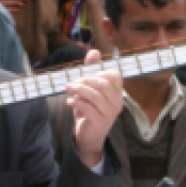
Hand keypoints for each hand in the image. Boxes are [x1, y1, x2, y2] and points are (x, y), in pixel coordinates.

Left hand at [66, 50, 123, 167]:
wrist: (89, 135)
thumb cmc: (90, 110)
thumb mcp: (89, 89)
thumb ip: (91, 71)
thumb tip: (94, 51)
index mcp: (117, 94)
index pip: (114, 76)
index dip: (99, 72)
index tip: (86, 77)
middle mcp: (117, 103)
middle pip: (102, 83)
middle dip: (84, 80)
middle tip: (73, 83)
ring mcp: (110, 114)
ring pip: (93, 95)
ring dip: (77, 90)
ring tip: (68, 89)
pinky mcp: (99, 122)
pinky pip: (86, 107)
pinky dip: (75, 102)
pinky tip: (70, 102)